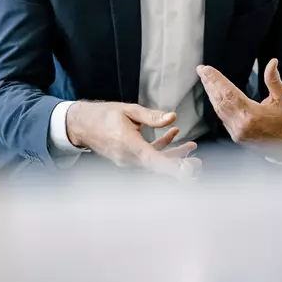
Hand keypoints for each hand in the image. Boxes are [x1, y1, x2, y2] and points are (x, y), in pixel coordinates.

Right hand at [66, 101, 194, 178]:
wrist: (82, 125)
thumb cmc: (104, 115)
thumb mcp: (128, 110)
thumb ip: (151, 116)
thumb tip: (172, 117)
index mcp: (127, 144)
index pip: (152, 159)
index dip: (170, 166)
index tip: (185, 171)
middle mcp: (127, 157)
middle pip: (157, 165)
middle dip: (179, 164)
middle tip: (198, 163)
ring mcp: (127, 159)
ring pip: (155, 161)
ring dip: (174, 155)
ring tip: (192, 146)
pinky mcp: (128, 158)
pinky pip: (148, 156)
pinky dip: (162, 147)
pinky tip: (174, 134)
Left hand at [196, 59, 281, 153]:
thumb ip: (274, 80)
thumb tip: (272, 62)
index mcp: (252, 115)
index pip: (228, 93)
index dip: (216, 80)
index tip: (206, 69)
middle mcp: (241, 125)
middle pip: (220, 100)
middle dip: (209, 83)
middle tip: (202, 70)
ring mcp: (236, 132)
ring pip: (218, 109)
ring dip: (210, 93)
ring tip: (205, 79)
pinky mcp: (235, 136)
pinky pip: (222, 117)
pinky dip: (216, 104)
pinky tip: (213, 94)